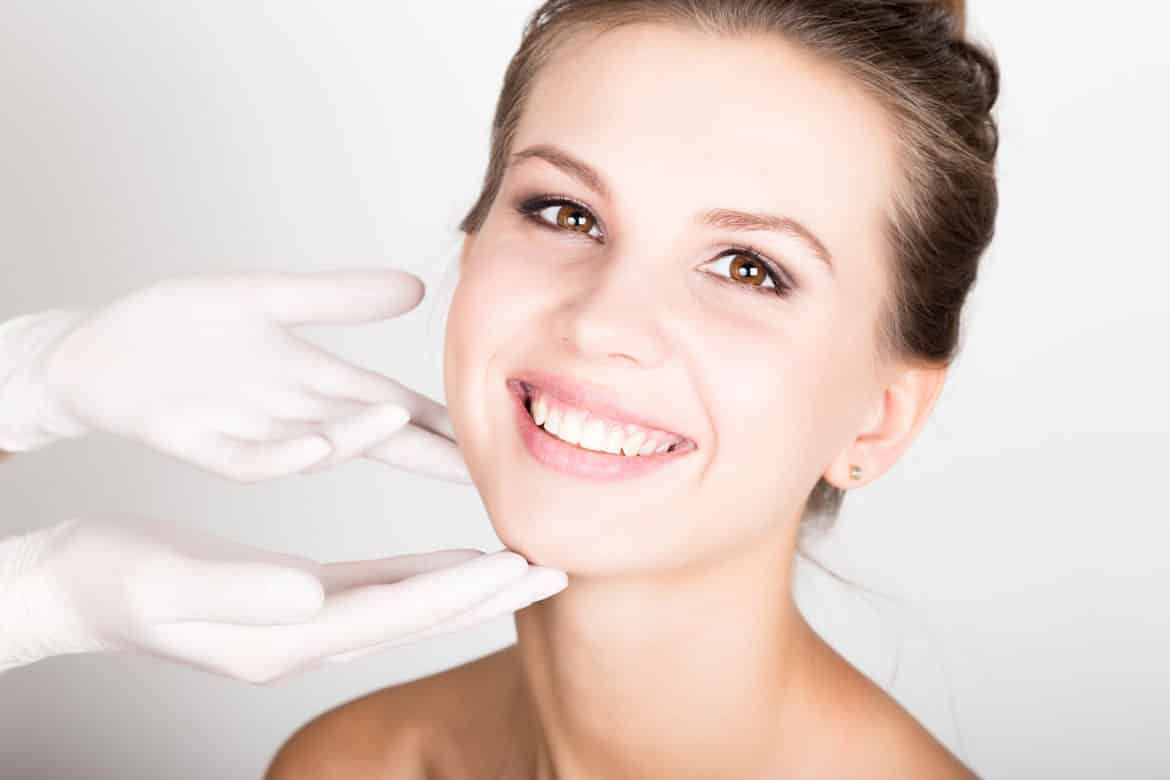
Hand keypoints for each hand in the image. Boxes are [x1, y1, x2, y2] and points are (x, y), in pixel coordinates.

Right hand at [0, 516, 566, 681]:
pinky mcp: (298, 597)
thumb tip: (311, 597)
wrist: (74, 587)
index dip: (460, 591)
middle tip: (557, 572)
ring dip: (471, 585)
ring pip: (410, 602)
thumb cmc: (110, 581)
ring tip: (526, 565)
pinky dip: (424, 574)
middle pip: (420, 615)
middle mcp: (307, 635)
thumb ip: (239, 594)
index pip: (396, 614)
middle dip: (490, 595)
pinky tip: (455, 557)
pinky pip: (378, 587)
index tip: (520, 565)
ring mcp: (306, 621)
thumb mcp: (165, 584)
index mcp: (284, 636)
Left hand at [33, 269, 468, 481]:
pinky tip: (320, 444)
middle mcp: (294, 413)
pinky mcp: (200, 442)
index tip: (495, 435)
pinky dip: (286, 454)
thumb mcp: (270, 299)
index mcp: (314, 381)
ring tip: (405, 426)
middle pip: (373, 437)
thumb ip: (341, 297)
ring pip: (319, 445)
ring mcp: (250, 431)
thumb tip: (419, 289)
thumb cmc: (179, 326)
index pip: (395, 404)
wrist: (94, 351)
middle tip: (481, 470)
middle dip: (426, 453)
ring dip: (360, 440)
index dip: (443, 421)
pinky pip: (251, 458)